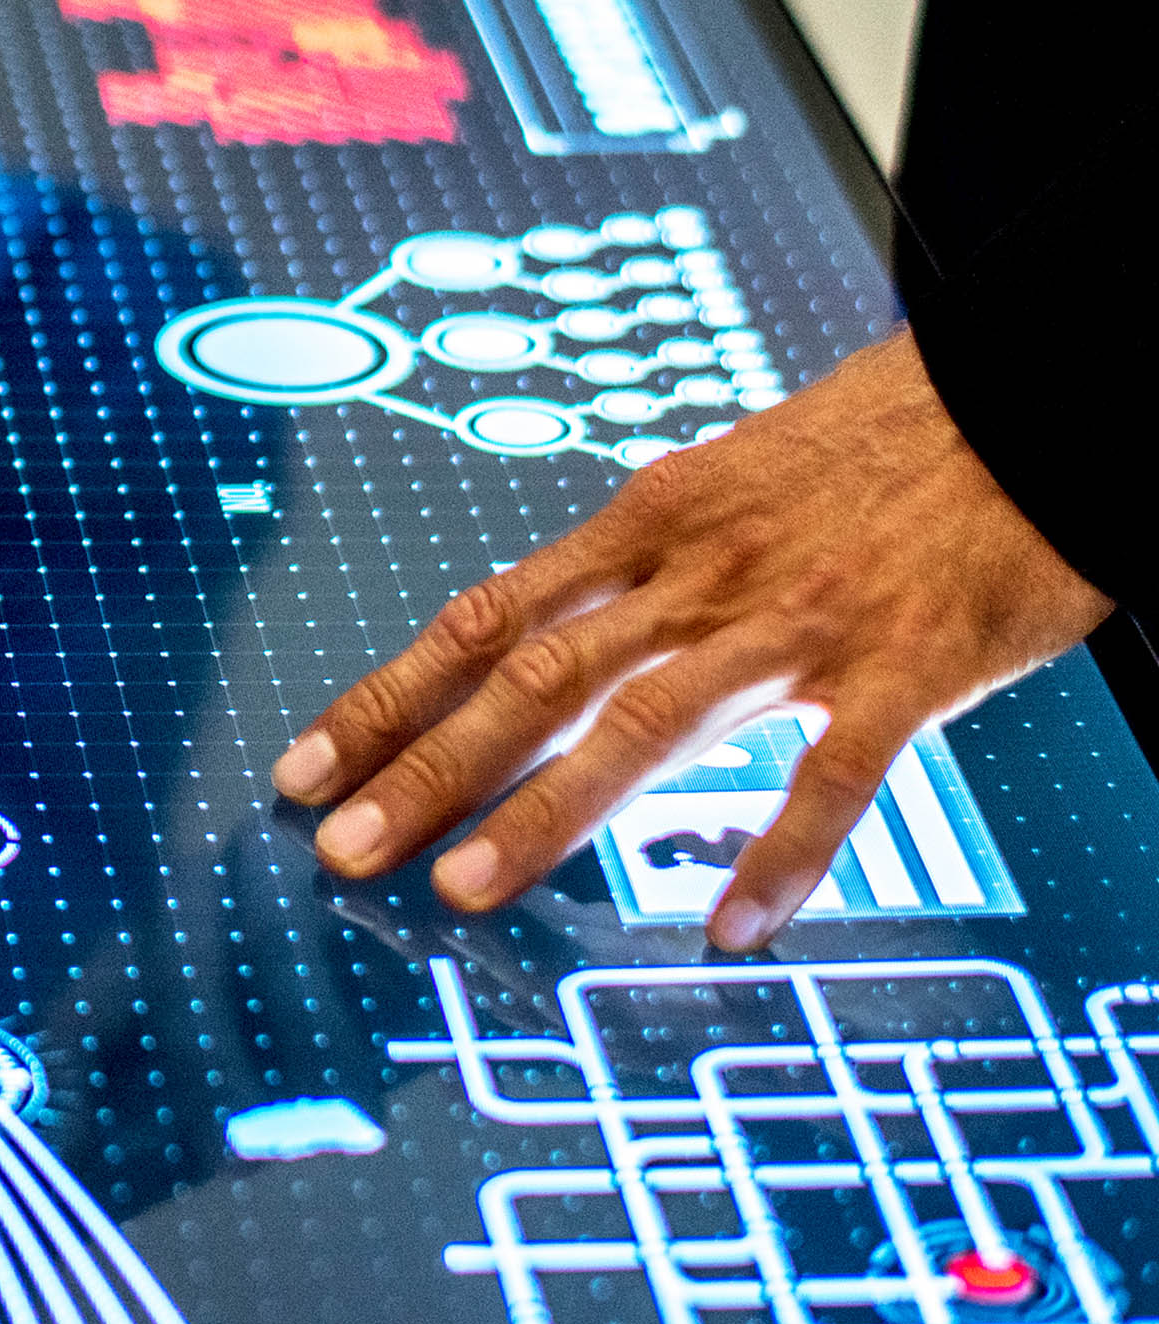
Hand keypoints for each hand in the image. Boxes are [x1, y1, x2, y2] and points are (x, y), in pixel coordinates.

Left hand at [272, 332, 1108, 951]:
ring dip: (550, 811)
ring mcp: (801, 621)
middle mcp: (700, 574)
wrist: (1022, 397)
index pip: (484, 620)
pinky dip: (785, 848)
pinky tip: (734, 926)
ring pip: (649, 722)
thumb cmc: (871, 448)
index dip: (388, 697)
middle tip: (341, 850)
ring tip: (463, 888)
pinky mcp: (911, 664)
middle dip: (428, 767)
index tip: (301, 768)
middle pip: (534, 677)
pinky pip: (838, 768)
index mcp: (646, 526)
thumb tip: (540, 635)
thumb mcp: (722, 487)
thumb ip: (637, 568)